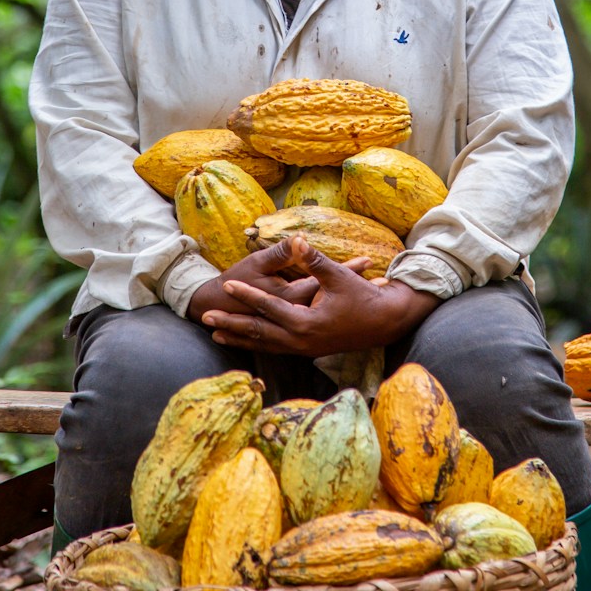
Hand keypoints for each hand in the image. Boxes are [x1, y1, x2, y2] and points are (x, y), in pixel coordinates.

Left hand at [201, 237, 440, 355]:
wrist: (385, 324)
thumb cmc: (364, 297)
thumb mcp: (339, 277)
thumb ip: (315, 260)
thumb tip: (298, 240)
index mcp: (307, 323)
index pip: (269, 307)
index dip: (247, 294)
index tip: (227, 284)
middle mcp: (301, 340)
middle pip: (258, 332)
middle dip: (231, 324)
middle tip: (205, 317)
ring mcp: (304, 349)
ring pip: (264, 344)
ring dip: (240, 337)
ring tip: (216, 333)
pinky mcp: (307, 350)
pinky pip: (275, 349)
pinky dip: (257, 344)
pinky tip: (245, 341)